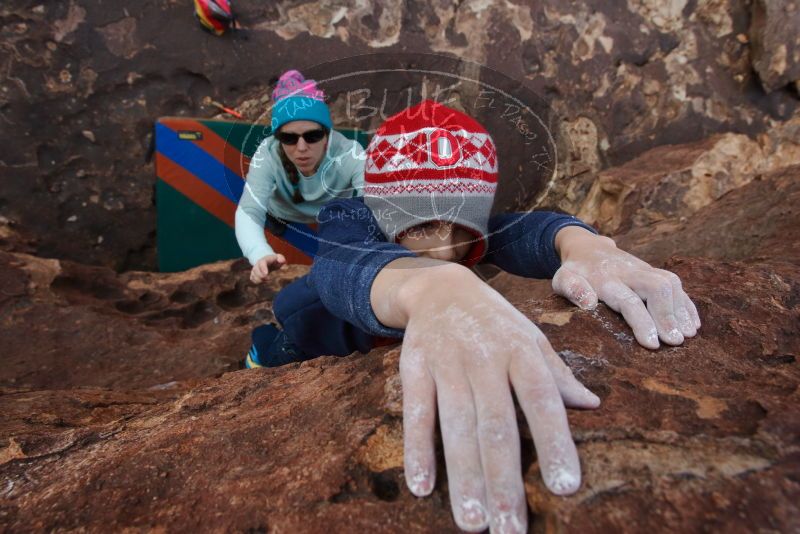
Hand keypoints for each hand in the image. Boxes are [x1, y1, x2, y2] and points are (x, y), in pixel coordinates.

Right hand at [249, 253, 285, 283]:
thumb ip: (281, 258)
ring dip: (258, 280)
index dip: (263, 268)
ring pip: (253, 274)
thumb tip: (282, 261)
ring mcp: (255, 269)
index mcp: (265, 260)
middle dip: (260, 276)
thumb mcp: (279, 257)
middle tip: (267, 279)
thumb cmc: (276, 261)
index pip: (262, 262)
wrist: (269, 262)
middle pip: (255, 269)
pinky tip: (262, 283)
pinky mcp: (254, 274)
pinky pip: (252, 278)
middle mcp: (258, 264)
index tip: (266, 274)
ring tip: (265, 282)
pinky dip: (256, 282)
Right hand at [396, 265, 599, 531]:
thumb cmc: (496, 322)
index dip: (553, 442)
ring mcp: (447, 364)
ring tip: (472, 522)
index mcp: (522, 352)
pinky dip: (417, 449)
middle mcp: (486, 358)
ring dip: (463, 476)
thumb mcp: (532, 338)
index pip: (541, 400)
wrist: (440, 288)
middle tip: (511, 530)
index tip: (566, 487)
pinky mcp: (414, 368)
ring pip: (456, 426)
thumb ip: (558, 374)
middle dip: (502, 480)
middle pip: (496, 425)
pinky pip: (416, 413)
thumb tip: (592, 405)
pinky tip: (421, 486)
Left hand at [552, 226, 700, 348]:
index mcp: (606, 279)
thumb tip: (588, 302)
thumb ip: (572, 288)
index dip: (642, 322)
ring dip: (681, 310)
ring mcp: (645, 270)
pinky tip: (693, 324)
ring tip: (687, 336)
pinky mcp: (654, 272)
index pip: (628, 300)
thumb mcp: (562, 279)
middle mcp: (629, 272)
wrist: (588, 248)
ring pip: (670, 283)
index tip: (652, 344)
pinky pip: (676, 284)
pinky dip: (687, 304)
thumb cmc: (575, 271)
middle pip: (657, 287)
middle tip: (675, 342)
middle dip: (668, 315)